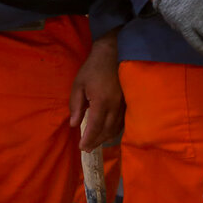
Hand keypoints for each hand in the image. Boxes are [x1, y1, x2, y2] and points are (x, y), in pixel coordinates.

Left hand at [70, 34, 123, 150]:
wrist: (113, 52)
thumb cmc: (93, 68)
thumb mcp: (78, 85)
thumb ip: (75, 106)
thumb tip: (75, 125)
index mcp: (101, 102)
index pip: (95, 127)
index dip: (88, 140)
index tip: (81, 148)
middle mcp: (115, 106)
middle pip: (106, 130)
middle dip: (96, 142)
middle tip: (86, 149)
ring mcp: (123, 104)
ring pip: (115, 127)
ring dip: (105, 138)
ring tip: (95, 143)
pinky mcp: (128, 101)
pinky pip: (122, 121)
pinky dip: (114, 130)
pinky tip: (108, 133)